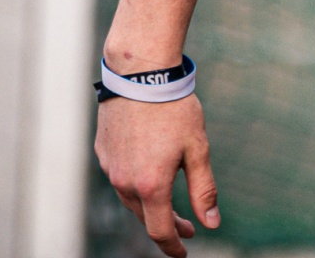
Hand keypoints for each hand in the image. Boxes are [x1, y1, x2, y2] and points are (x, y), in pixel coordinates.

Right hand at [95, 94, 219, 256]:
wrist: (140, 74)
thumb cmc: (175, 108)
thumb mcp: (198, 149)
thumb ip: (204, 190)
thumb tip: (211, 224)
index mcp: (151, 185)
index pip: (160, 231)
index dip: (173, 246)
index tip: (184, 252)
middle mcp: (125, 182)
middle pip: (145, 217)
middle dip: (166, 226)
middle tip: (188, 227)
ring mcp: (110, 168)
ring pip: (130, 199)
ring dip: (150, 206)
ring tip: (169, 203)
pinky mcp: (103, 152)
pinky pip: (119, 177)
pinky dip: (135, 184)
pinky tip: (149, 173)